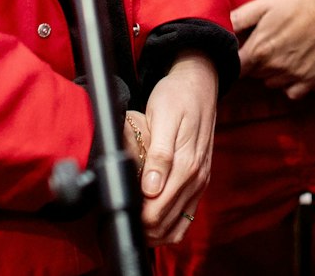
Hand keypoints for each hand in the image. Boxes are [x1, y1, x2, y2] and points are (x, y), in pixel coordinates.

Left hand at [133, 52, 218, 243]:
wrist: (200, 83)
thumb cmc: (177, 96)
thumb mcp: (164, 117)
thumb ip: (160, 156)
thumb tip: (151, 190)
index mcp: (186, 166)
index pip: (157, 212)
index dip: (134, 220)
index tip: (115, 214)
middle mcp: (196, 178)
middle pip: (165, 225)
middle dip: (141, 229)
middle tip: (114, 221)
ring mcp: (200, 181)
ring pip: (177, 226)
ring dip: (155, 232)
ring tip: (131, 223)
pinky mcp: (199, 180)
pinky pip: (186, 216)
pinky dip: (169, 225)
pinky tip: (152, 219)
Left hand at [231, 0, 314, 99]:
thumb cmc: (300, 1)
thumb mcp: (265, 3)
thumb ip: (240, 18)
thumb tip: (219, 28)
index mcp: (260, 50)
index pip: (236, 68)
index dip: (236, 59)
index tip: (242, 50)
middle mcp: (275, 68)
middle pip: (254, 75)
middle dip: (256, 62)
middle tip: (266, 43)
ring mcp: (295, 76)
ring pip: (272, 83)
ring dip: (272, 72)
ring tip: (282, 52)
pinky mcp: (312, 80)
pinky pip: (293, 93)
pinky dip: (291, 84)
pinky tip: (295, 66)